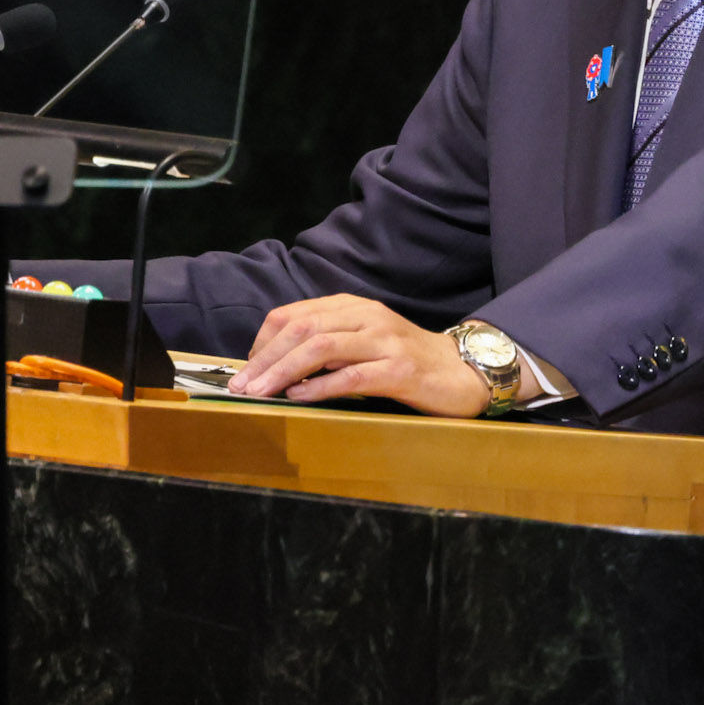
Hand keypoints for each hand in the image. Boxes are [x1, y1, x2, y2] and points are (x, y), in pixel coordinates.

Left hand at [228, 294, 487, 417]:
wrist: (462, 372)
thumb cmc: (406, 361)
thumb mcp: (362, 342)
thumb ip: (327, 345)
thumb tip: (276, 366)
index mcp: (352, 307)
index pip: (293, 314)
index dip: (263, 342)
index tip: (246, 369)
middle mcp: (366, 316)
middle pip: (302, 328)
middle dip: (265, 358)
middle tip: (242, 386)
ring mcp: (384, 341)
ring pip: (321, 348)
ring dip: (284, 372)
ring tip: (261, 393)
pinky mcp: (399, 369)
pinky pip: (351, 376)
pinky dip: (320, 387)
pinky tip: (299, 398)